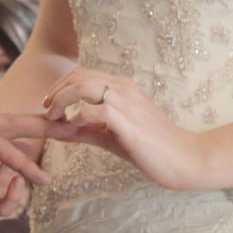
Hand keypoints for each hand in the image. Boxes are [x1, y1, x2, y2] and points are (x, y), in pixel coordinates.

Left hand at [42, 68, 207, 190]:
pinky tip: (75, 128)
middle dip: (56, 92)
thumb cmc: (152, 147)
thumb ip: (87, 129)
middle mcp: (125, 89)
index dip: (60, 86)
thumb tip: (59, 129)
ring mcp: (129, 104)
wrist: (184, 159)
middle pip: (79, 75)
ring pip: (85, 86)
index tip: (50, 105)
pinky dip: (80, 117)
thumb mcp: (112, 135)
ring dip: (63, 101)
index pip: (83, 73)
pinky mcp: (131, 124)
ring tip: (55, 119)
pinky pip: (98, 110)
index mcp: (123, 87)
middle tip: (47, 112)